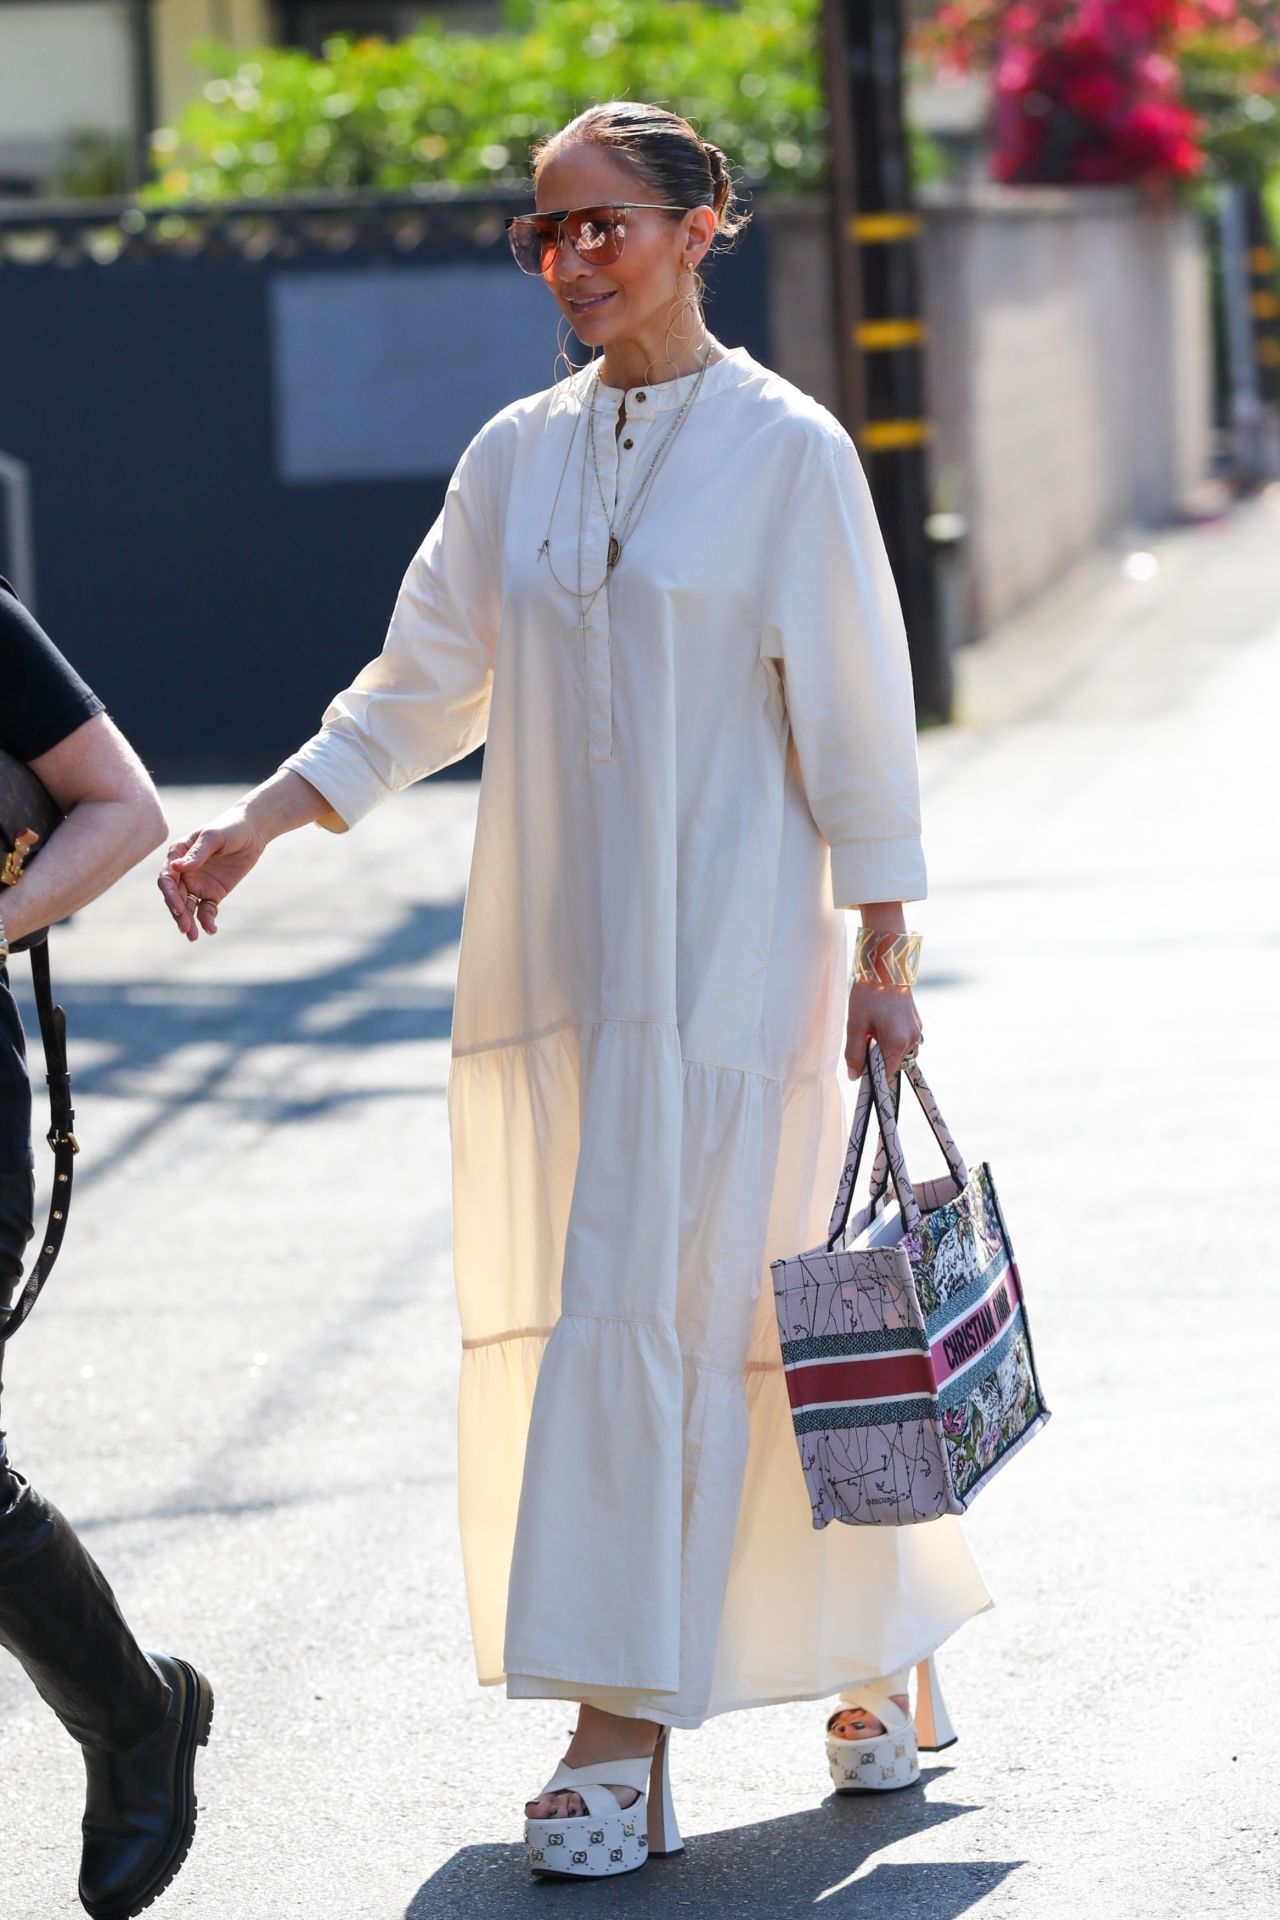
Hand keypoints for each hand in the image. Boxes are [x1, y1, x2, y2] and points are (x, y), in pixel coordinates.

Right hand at [157, 807, 265, 940]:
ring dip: (188, 921)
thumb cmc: (229, 828)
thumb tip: (175, 867)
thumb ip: (197, 854)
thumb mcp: (213, 838)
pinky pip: (206, 910)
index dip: (170, 894)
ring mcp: (198, 884)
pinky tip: (211, 929)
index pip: (167, 878)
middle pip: (175, 896)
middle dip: (178, 913)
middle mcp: (184, 872)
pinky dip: (207, 920)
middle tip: (185, 928)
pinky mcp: (213, 893)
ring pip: (188, 907)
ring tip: (193, 936)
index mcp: (177, 855)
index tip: (178, 907)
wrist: (252, 832)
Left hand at [844, 981, 922, 1081]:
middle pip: (893, 1063)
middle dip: (878, 1058)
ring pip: (900, 1053)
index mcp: (897, 1042)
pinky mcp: (917, 1022)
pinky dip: (893, 1039)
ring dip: (887, 1049)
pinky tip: (882, 1023)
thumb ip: (854, 1052)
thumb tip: (854, 1076)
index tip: (861, 1072)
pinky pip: (906, 1040)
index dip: (873, 1075)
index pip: (886, 1073)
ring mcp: (917, 1030)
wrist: (887, 965)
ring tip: (873, 1030)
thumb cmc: (869, 992)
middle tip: (864, 1040)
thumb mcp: (855, 1024)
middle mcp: (912, 1039)